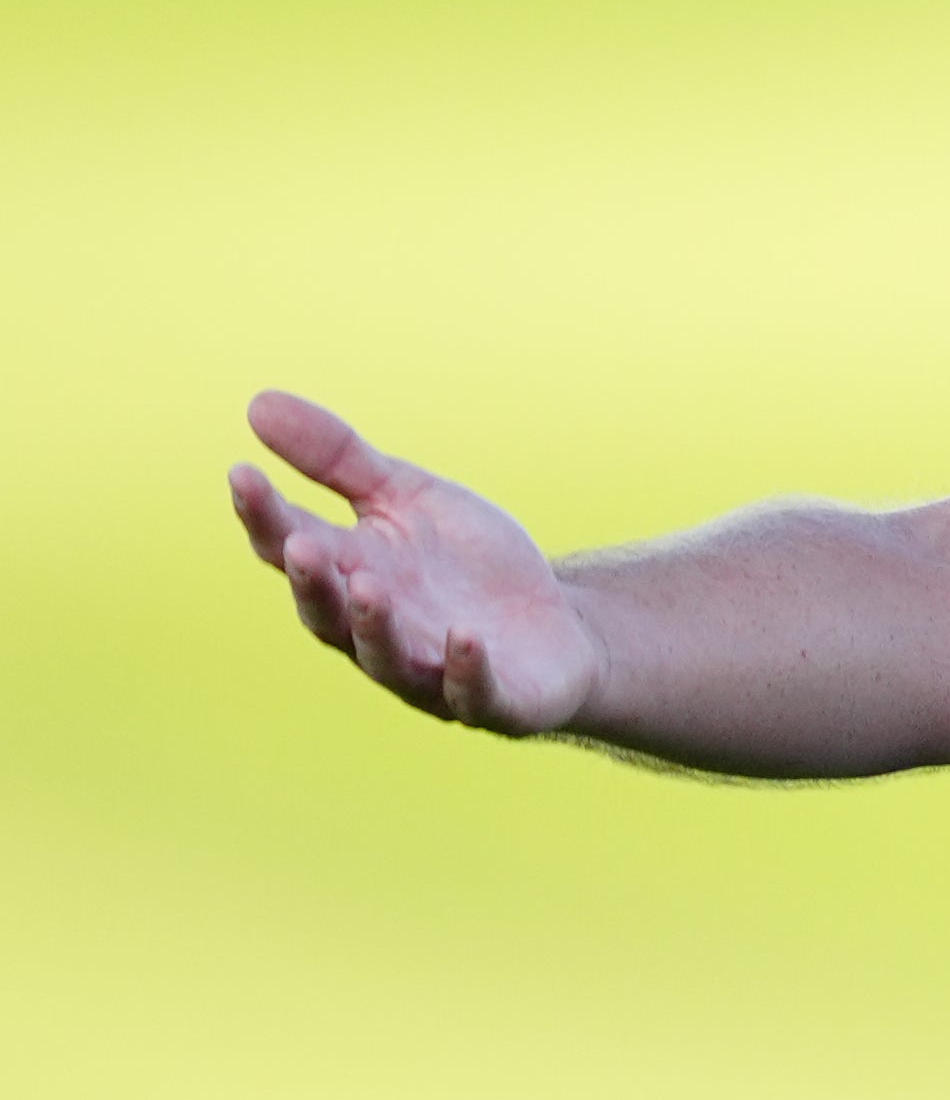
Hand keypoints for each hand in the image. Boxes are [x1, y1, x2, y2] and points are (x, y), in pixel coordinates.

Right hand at [229, 393, 599, 736]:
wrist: (558, 628)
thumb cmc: (468, 566)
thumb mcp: (409, 498)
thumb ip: (341, 461)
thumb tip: (257, 402)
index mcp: (351, 574)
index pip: (291, 548)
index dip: (264, 515)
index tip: (242, 472)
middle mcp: (376, 629)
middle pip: (327, 612)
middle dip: (311, 580)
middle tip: (299, 542)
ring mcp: (430, 670)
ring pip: (386, 658)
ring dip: (374, 625)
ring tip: (370, 586)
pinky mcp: (492, 697)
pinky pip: (472, 690)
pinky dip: (465, 667)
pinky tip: (466, 638)